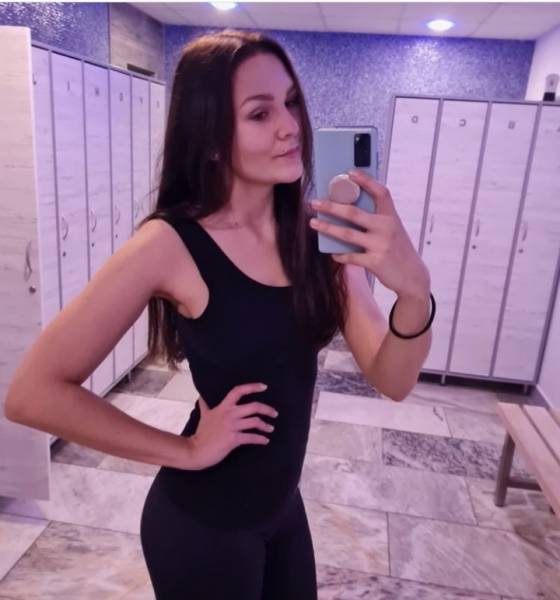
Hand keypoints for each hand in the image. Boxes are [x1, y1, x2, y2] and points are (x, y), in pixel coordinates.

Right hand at [187, 383, 277, 470]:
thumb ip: (205, 405)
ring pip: (255, 422)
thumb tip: (201, 396)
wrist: (196, 450)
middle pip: (253, 406)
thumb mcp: (204, 416)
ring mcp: (232, 427)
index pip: (238, 391)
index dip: (252, 387)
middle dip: (267, 409)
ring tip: (271, 428)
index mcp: (223, 407)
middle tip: (274, 413)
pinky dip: (261, 439)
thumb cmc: (202, 433)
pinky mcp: (234, 439)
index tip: (264, 387)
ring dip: (266, 425)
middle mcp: (229, 414)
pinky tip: (265, 440)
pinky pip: (252, 437)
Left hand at [309, 169, 429, 297]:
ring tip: (313, 223)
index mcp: (391, 216)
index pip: (381, 193)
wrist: (412, 276)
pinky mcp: (375, 261)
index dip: (366, 181)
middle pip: (354, 213)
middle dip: (331, 206)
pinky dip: (340, 254)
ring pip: (347, 234)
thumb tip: (348, 211)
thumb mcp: (393, 231)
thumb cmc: (398, 250)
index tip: (349, 172)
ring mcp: (380, 245)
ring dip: (328, 228)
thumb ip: (376, 221)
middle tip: (314, 203)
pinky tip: (332, 253)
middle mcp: (386, 228)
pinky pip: (350, 256)